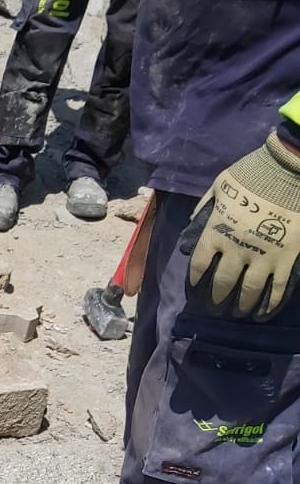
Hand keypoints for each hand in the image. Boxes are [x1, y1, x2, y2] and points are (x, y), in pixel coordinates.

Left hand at [182, 133, 299, 318]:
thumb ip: (205, 208)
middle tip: (215, 307)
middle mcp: (236, 250)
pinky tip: (263, 313)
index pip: (198, 265)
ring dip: (241, 305)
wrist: (288, 170)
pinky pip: (277, 288)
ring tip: (238, 312)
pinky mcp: (286, 259)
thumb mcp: (220, 187)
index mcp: (216, 232)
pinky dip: (270, 304)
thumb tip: (193, 227)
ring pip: (248, 292)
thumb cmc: (251, 174)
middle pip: (221, 284)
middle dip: (216, 298)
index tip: (196, 286)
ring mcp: (263, 256)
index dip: (195, 279)